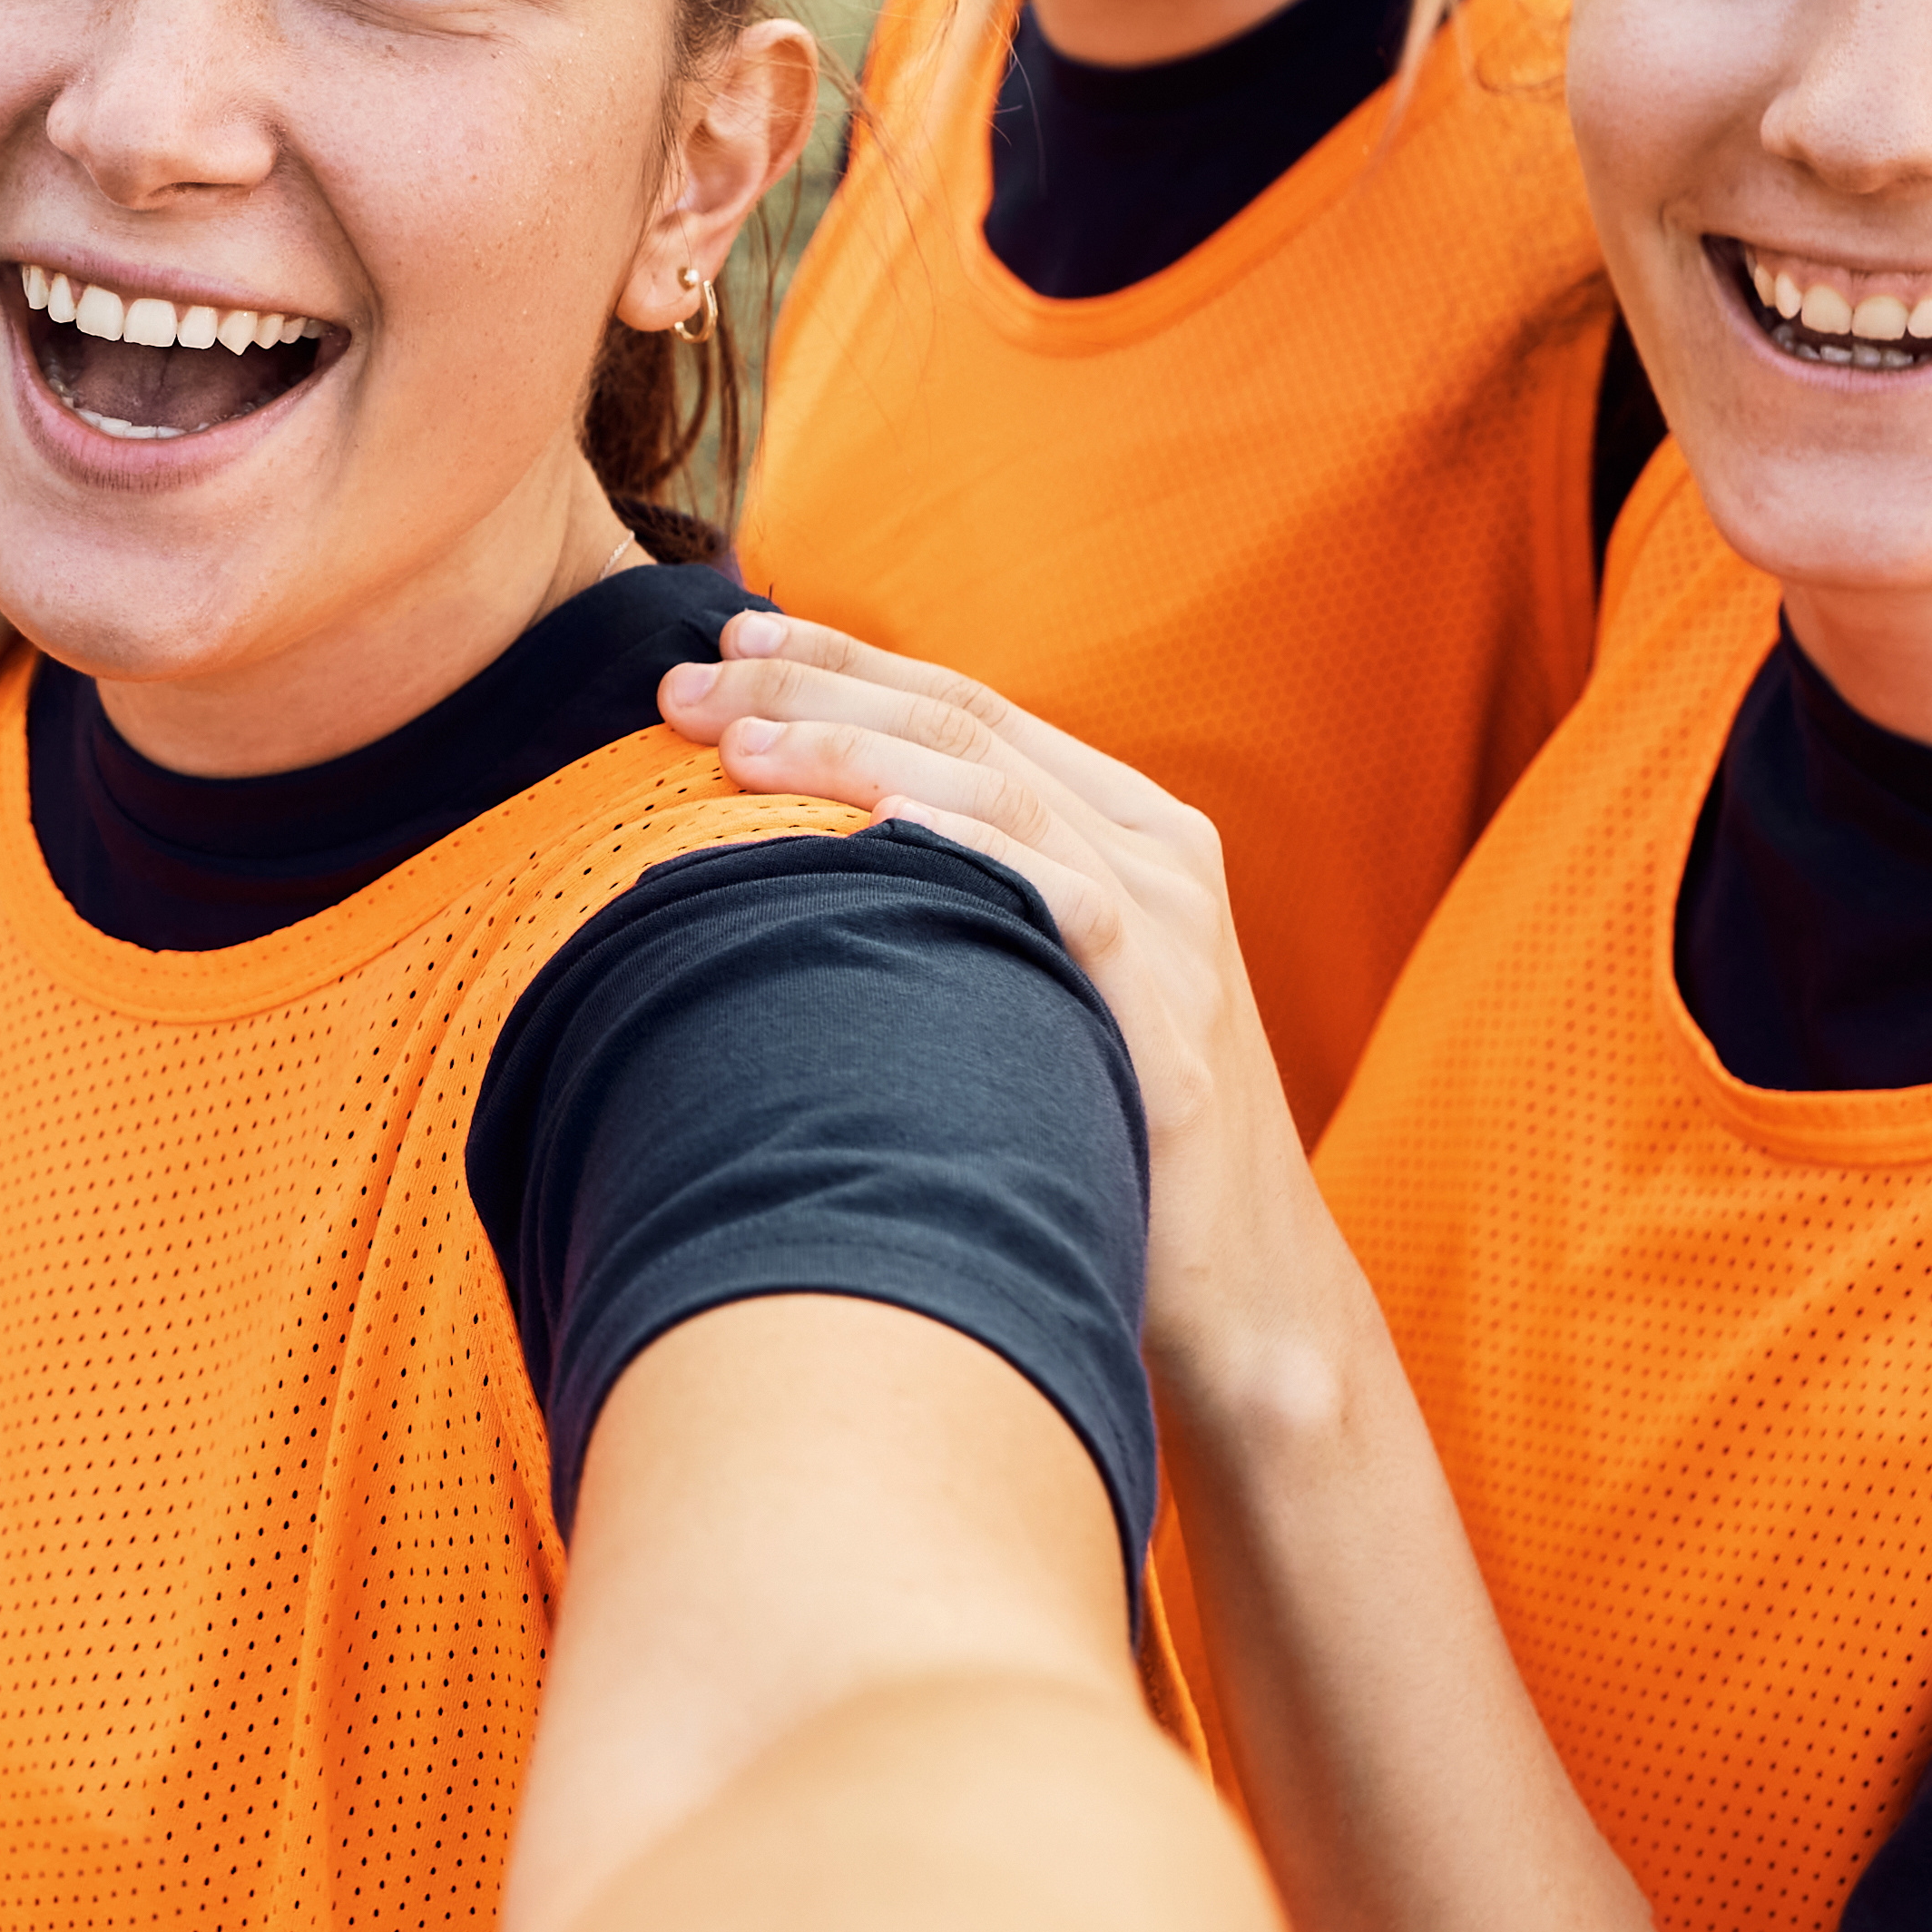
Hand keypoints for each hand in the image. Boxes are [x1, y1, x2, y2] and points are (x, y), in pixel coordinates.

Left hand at [656, 613, 1334, 1374]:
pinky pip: (1068, 904)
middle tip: (686, 684)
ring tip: (736, 748)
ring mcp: (1174, 930)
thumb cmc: (1108, 1132)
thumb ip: (968, 896)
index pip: (967, 705)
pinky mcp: (1167, 1021)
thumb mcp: (1046, 982)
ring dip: (856, 754)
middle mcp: (1158, 853)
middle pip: (966, 726)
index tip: (727, 637)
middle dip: (816, 687)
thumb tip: (804, 851)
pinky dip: (970, 851)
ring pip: (999, 793)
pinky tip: (880, 829)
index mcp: (1127, 826)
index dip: (845, 659)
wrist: (1245, 1294)